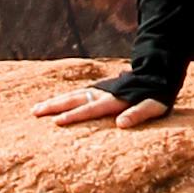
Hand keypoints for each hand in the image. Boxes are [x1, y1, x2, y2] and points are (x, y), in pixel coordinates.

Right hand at [41, 82, 173, 133]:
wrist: (158, 68)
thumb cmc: (158, 91)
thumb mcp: (155, 105)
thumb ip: (139, 113)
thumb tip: (120, 124)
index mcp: (115, 99)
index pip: (91, 109)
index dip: (74, 116)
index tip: (56, 122)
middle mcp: (103, 93)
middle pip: (74, 99)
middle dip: (54, 106)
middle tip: (34, 113)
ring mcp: (100, 89)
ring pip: (72, 95)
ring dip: (54, 102)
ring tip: (36, 109)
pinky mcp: (100, 89)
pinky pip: (77, 94)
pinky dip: (63, 99)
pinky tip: (54, 104)